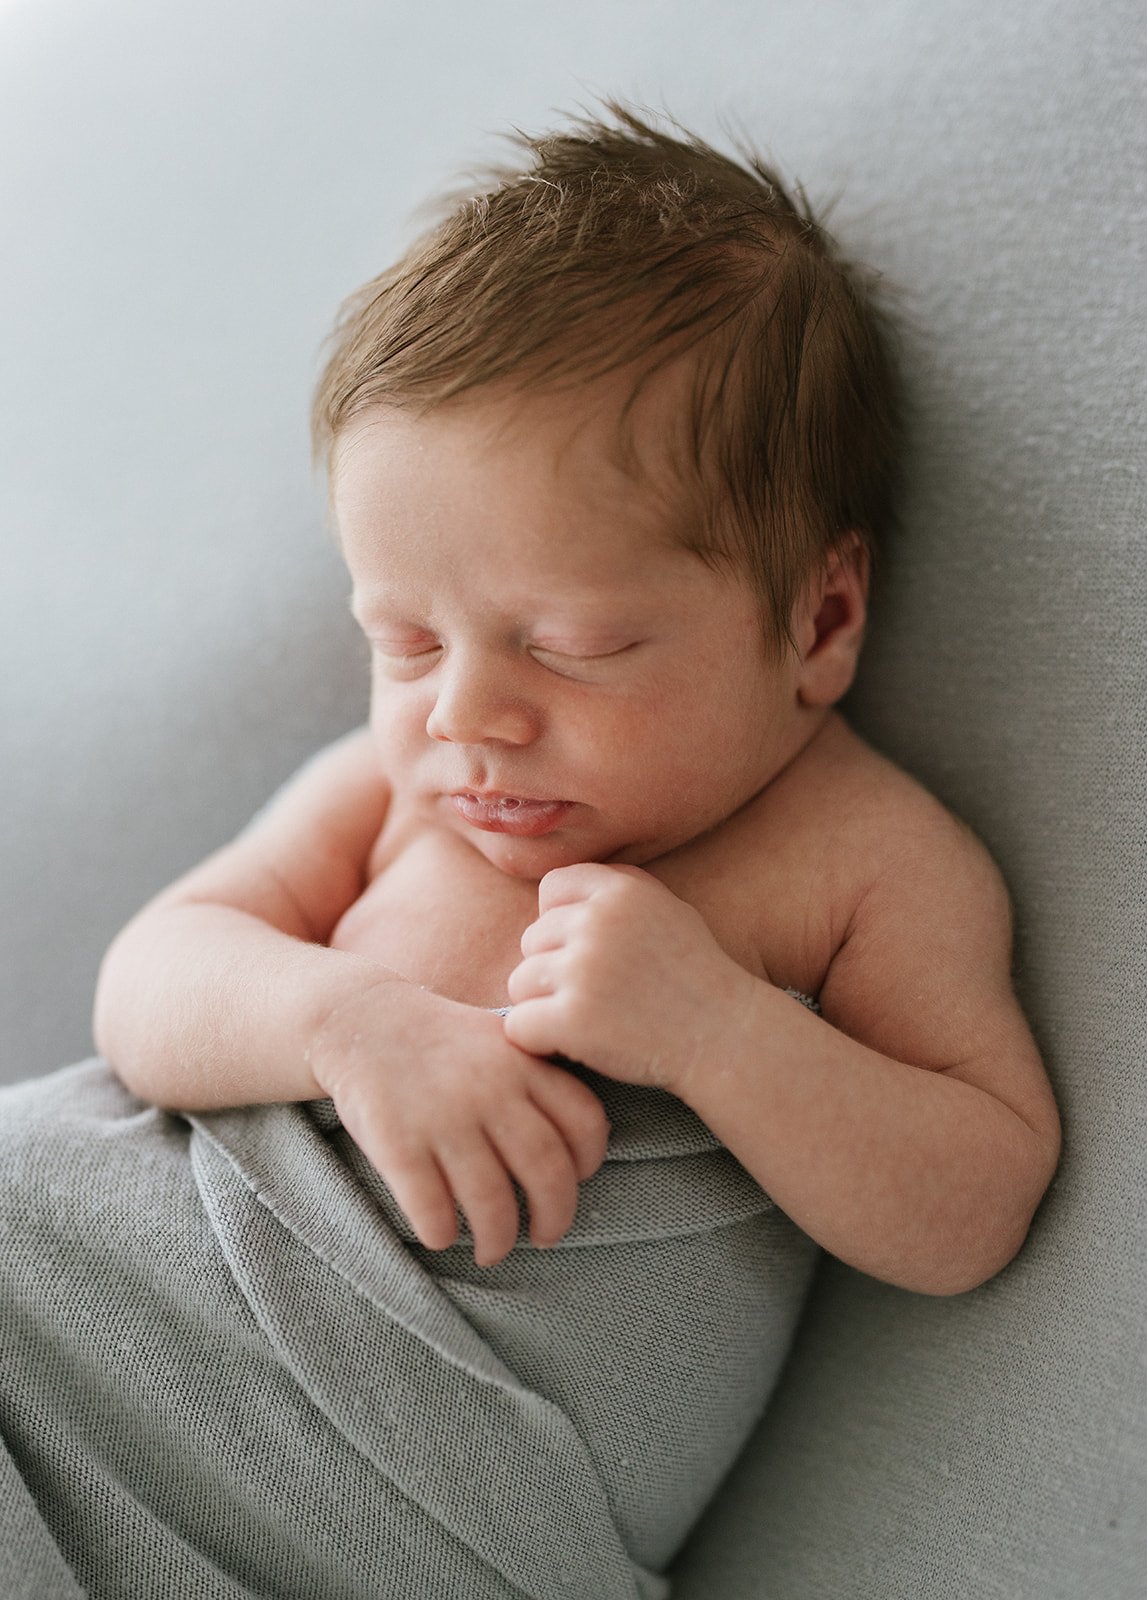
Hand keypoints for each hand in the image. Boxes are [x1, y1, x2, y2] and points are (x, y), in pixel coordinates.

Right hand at [309, 980, 609, 1266]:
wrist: (360, 1019)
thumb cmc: (440, 1041)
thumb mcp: (499, 1039)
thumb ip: (538, 1080)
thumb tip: (578, 1149)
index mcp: (523, 1063)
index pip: (584, 1122)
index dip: (588, 1163)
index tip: (575, 1181)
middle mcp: (490, 1090)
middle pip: (546, 1172)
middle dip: (554, 1218)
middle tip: (544, 1237)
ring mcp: (444, 1117)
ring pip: (492, 1202)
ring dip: (498, 1239)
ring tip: (492, 1250)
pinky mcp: (398, 1143)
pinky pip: (432, 1209)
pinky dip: (442, 1233)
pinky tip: (441, 1235)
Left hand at [503, 863, 755, 1093]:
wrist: (726, 1039)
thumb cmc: (696, 977)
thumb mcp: (669, 911)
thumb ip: (617, 890)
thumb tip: (553, 890)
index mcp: (620, 891)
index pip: (552, 888)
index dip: (561, 922)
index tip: (587, 951)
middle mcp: (596, 923)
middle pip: (531, 940)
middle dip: (554, 970)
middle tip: (598, 995)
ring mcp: (581, 971)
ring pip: (519, 984)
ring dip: (544, 1007)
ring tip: (591, 1020)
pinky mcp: (570, 1020)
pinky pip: (518, 1026)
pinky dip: (538, 1042)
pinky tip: (575, 1045)